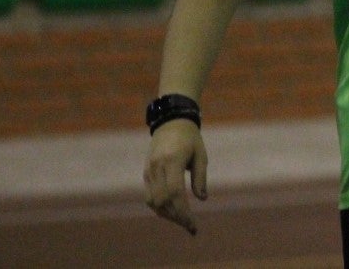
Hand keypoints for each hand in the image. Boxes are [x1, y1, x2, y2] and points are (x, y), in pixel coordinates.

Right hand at [143, 119, 208, 235]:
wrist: (171, 121)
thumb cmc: (190, 138)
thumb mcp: (200, 155)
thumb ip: (200, 177)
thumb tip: (202, 199)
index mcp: (172, 161)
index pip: (175, 194)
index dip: (183, 212)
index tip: (193, 225)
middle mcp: (157, 167)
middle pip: (162, 202)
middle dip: (176, 217)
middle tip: (190, 226)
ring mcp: (149, 171)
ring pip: (153, 202)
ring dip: (167, 214)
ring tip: (182, 220)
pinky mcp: (146, 173)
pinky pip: (150, 196)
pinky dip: (160, 207)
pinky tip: (173, 211)